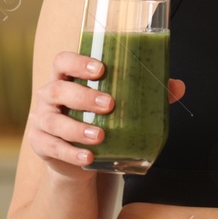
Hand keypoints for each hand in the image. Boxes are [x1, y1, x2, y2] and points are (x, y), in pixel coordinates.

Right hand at [25, 51, 184, 181]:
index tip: (101, 69)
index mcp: (65, 78)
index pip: (62, 61)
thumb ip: (145, 94)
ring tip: (101, 136)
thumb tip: (177, 86)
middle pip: (58, 90)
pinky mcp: (40, 144)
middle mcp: (48, 96)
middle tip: (109, 105)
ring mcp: (41, 120)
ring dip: (77, 129)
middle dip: (83, 96)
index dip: (78, 62)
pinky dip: (71, 153)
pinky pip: (52, 148)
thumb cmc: (97, 120)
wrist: (78, 156)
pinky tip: (88, 157)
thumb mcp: (116, 106)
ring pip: (53, 122)